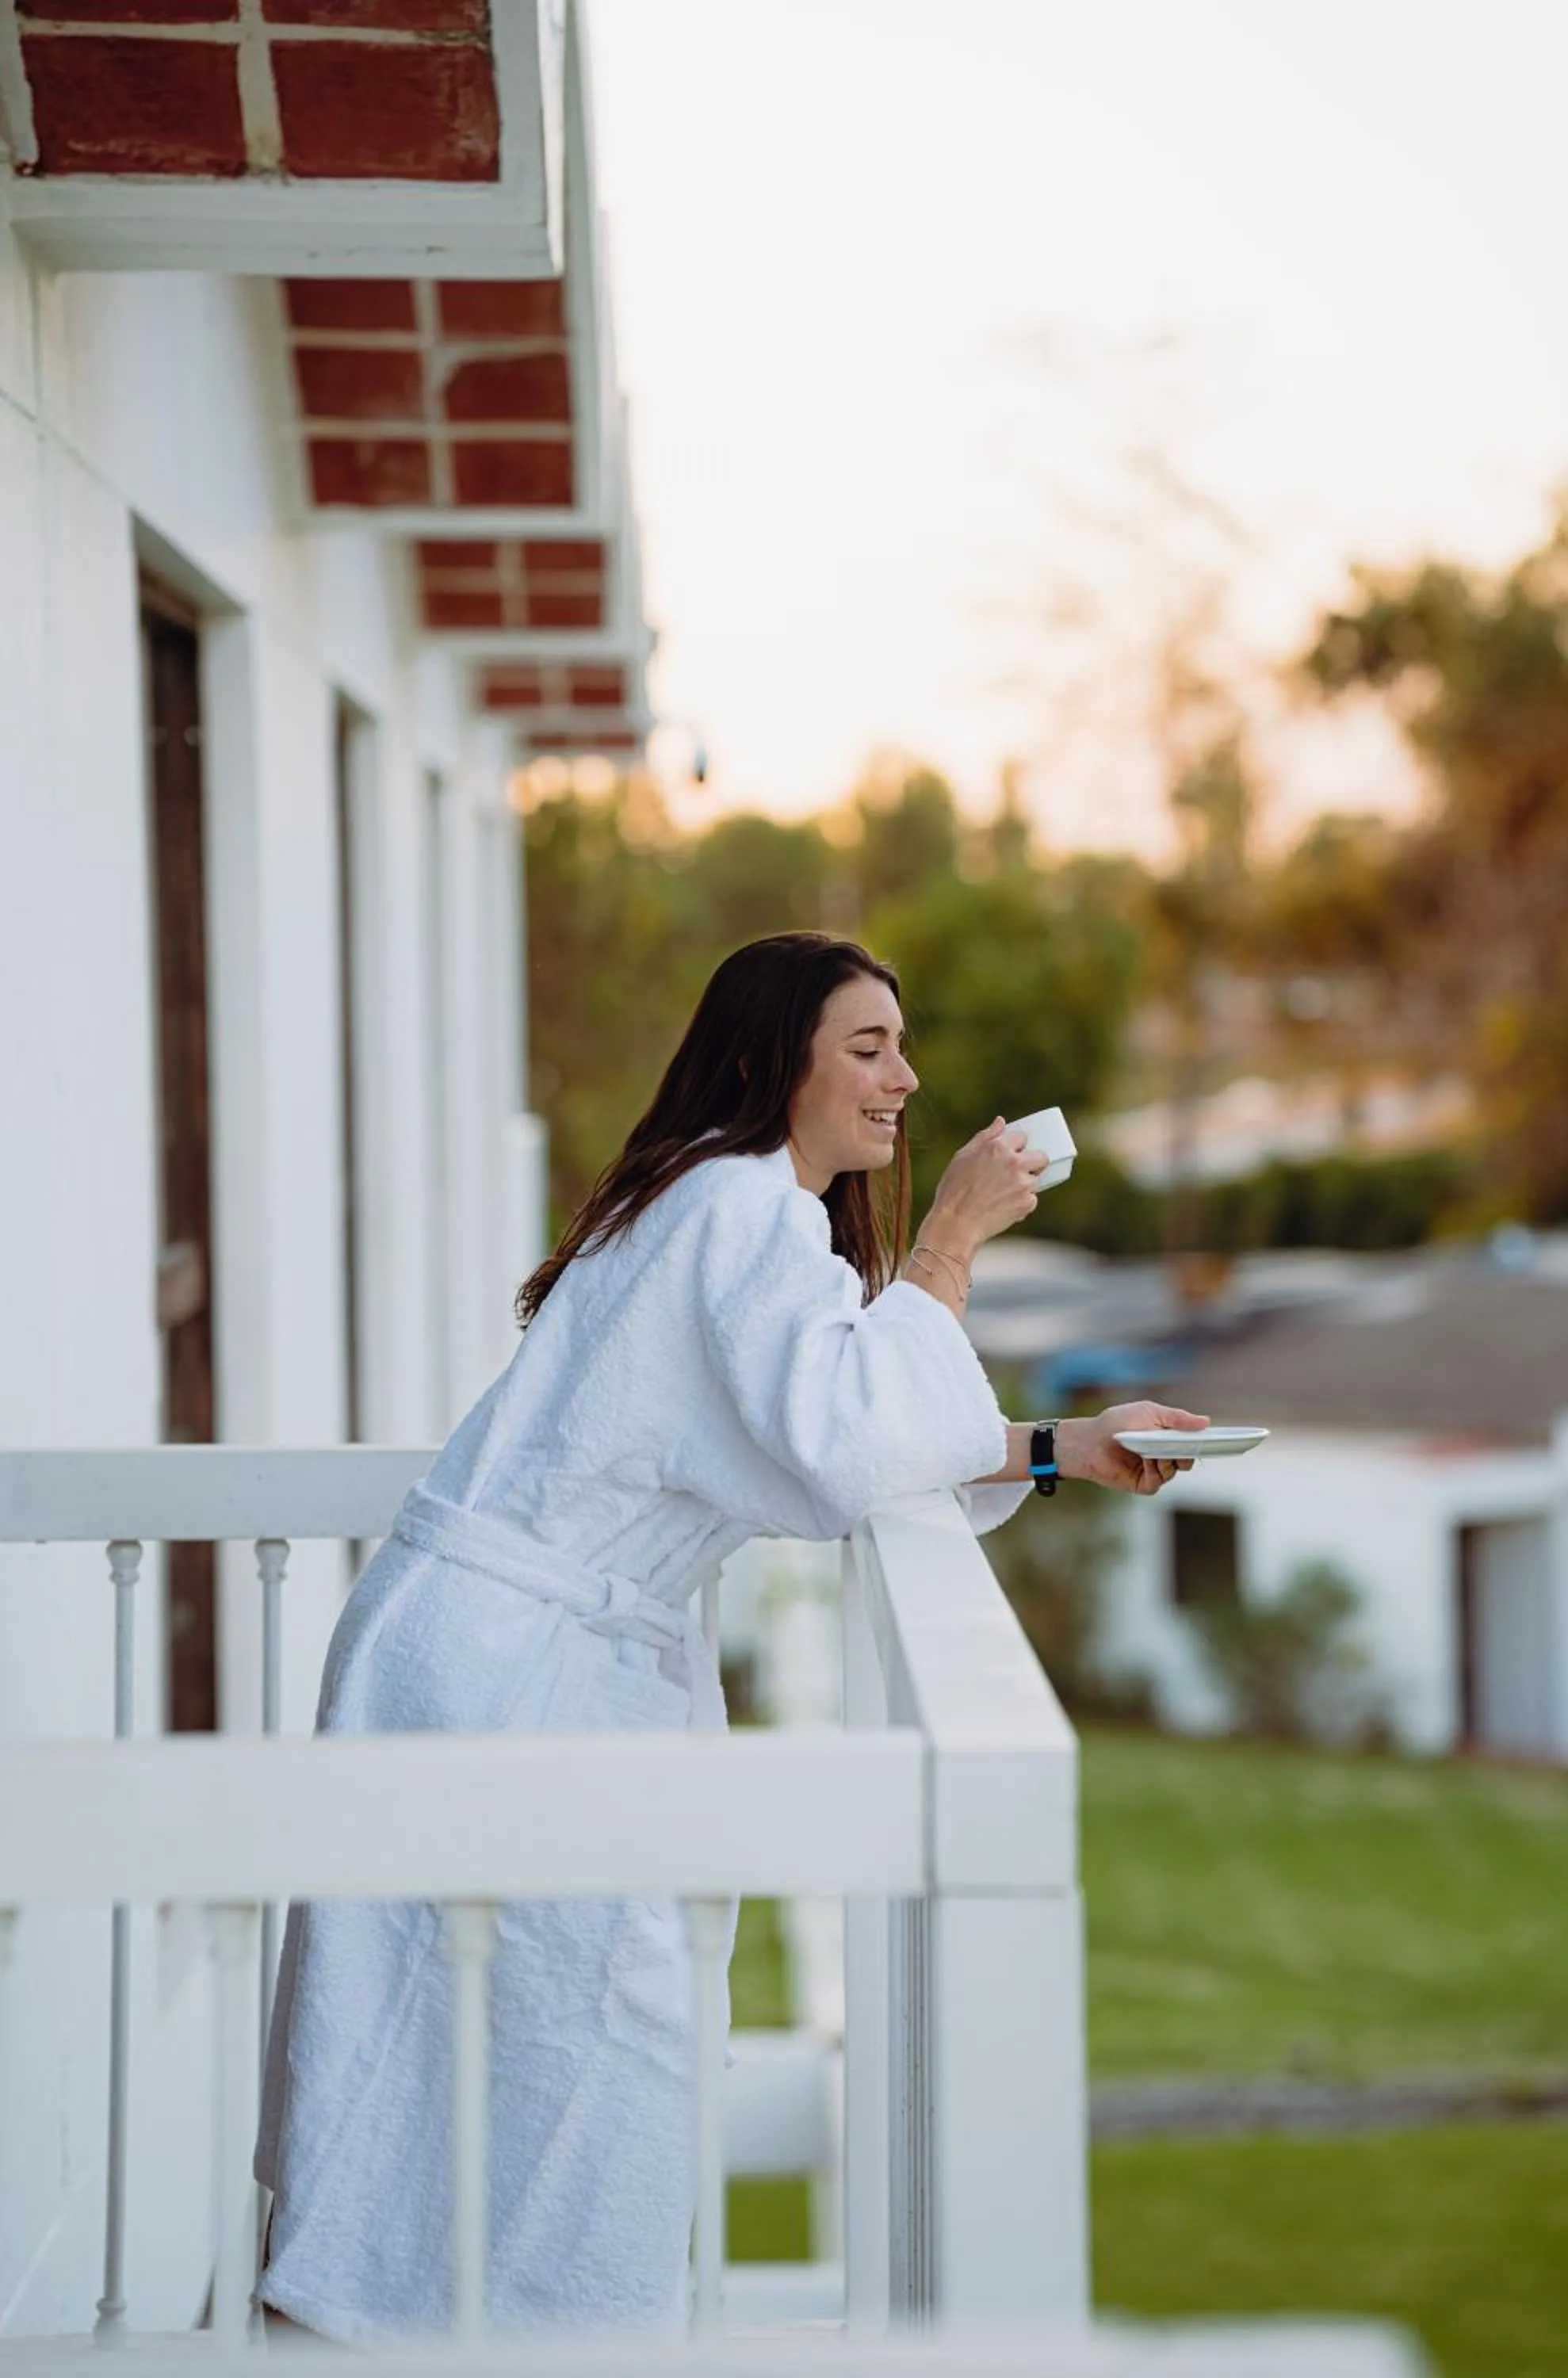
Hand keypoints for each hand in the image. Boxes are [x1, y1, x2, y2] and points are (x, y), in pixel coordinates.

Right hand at [921, 1118, 1048, 1258]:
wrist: (956, 1224)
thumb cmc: (954, 1190)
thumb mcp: (962, 1157)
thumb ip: (985, 1137)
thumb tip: (1000, 1122)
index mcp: (998, 1147)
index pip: (1022, 1137)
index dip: (1017, 1145)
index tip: (1012, 1152)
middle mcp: (1014, 1163)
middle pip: (1041, 1156)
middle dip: (1033, 1162)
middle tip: (1017, 1172)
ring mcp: (1023, 1183)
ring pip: (1035, 1180)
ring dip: (1024, 1185)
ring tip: (1002, 1194)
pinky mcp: (1027, 1203)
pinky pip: (1031, 1199)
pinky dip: (1021, 1203)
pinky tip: (1003, 1207)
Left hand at [1055, 1402, 1208, 1495]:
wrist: (1089, 1440)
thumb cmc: (1117, 1422)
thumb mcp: (1149, 1412)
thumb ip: (1177, 1418)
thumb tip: (1206, 1422)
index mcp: (1168, 1437)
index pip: (1193, 1441)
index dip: (1207, 1441)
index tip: (1223, 1440)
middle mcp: (1164, 1455)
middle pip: (1188, 1458)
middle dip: (1190, 1452)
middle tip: (1189, 1445)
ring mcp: (1154, 1470)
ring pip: (1174, 1470)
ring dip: (1168, 1459)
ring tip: (1158, 1448)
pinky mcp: (1142, 1484)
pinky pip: (1158, 1481)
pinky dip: (1155, 1469)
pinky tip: (1145, 1458)